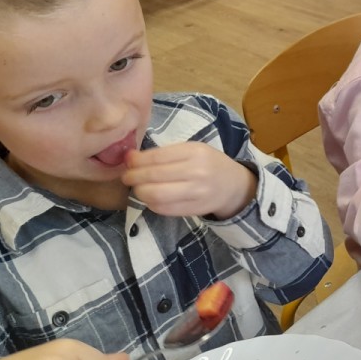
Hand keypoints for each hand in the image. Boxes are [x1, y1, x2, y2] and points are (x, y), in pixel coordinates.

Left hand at [123, 142, 255, 219]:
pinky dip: (151, 204)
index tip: (127, 161)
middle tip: (127, 177)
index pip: (156, 157)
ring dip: (139, 192)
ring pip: (155, 195)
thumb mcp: (193, 150)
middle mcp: (196, 172)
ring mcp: (195, 193)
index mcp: (195, 152)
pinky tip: (152, 197)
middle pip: (152, 177)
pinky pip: (162, 209)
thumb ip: (165, 153)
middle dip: (133, 177)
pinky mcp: (193, 210)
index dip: (136, 161)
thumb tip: (130, 157)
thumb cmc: (209, 163)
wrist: (233, 185)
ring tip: (138, 188)